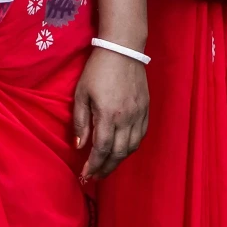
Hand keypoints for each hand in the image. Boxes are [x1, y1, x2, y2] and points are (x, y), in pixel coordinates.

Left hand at [72, 45, 148, 181]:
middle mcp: (126, 119)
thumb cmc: (97, 70)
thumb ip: (81, 121)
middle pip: (118, 153)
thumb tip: (79, 146)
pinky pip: (141, 136)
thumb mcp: (81, 93)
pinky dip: (131, 148)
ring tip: (107, 166)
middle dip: (106, 168)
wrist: (123, 50)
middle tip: (95, 176)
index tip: (86, 175)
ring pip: (131, 148)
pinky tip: (122, 150)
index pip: (102, 149)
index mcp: (108, 115)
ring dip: (119, 161)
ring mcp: (139, 115)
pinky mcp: (146, 110)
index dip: (94, 165)